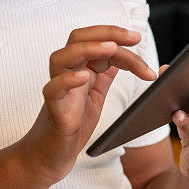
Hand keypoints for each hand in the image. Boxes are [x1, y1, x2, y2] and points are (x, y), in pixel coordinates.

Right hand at [17, 25, 157, 184]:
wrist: (51, 155)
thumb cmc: (72, 123)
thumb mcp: (96, 95)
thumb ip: (104, 75)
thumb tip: (120, 56)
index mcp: (79, 68)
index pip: (96, 41)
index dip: (117, 36)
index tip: (137, 39)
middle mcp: (67, 73)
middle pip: (78, 39)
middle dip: (107, 33)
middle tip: (133, 38)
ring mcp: (58, 89)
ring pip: (62, 57)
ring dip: (88, 49)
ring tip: (111, 48)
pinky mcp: (53, 109)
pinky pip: (53, 89)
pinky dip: (67, 80)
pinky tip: (85, 76)